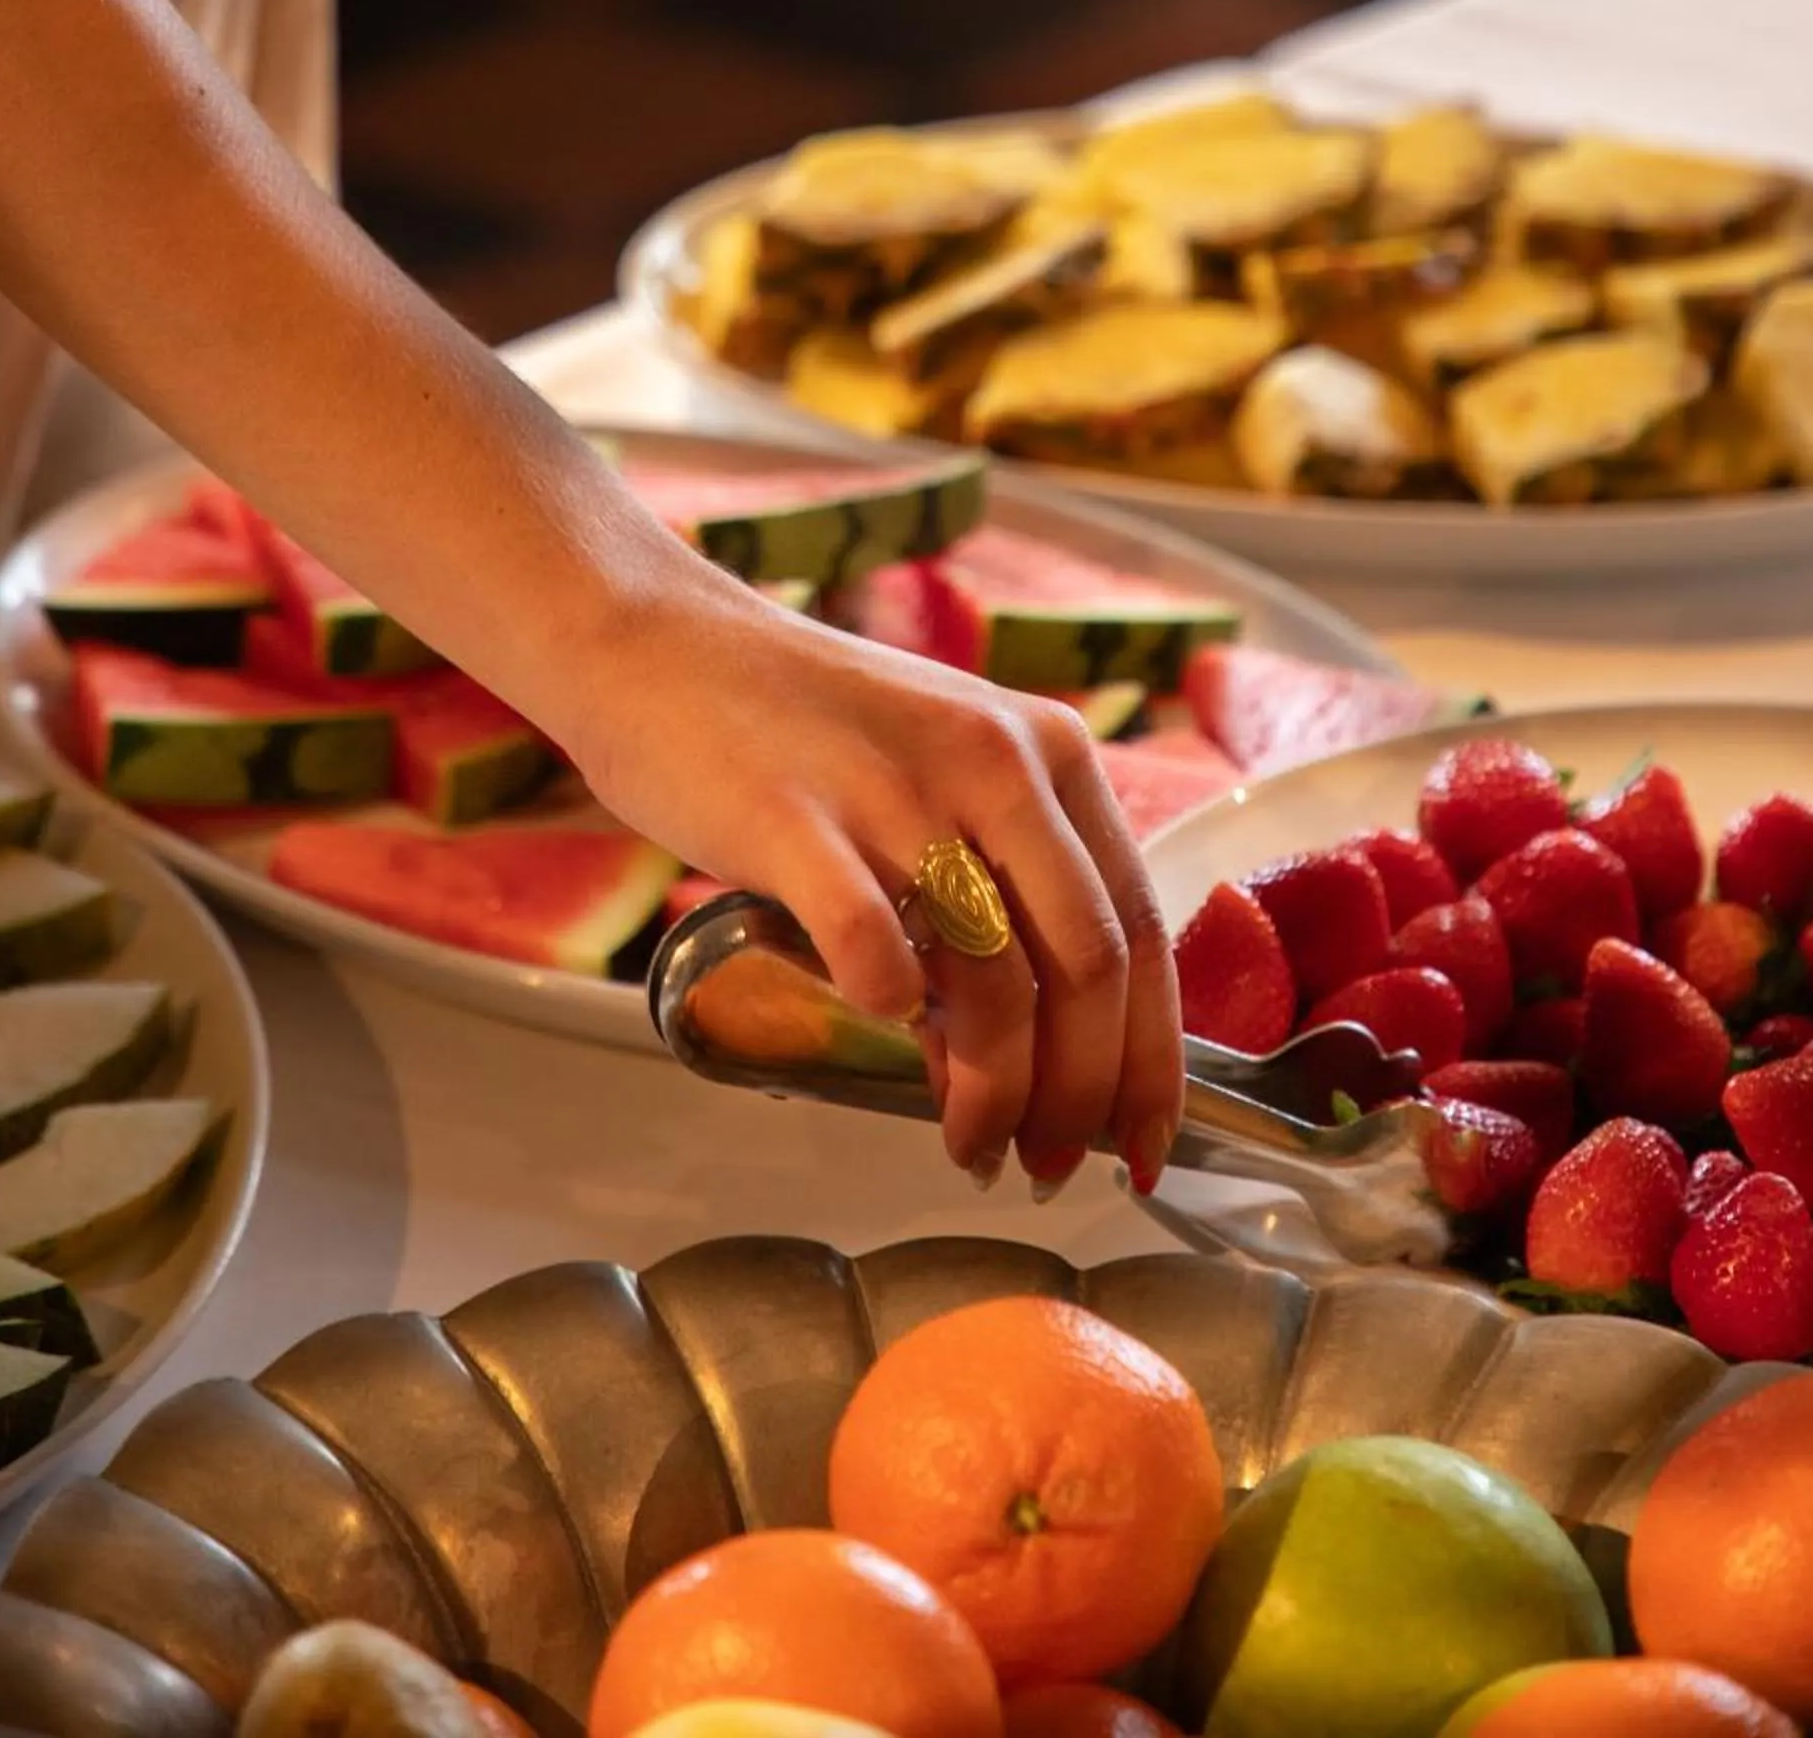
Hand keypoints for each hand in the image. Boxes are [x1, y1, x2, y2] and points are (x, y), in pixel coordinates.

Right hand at [565, 569, 1182, 1196]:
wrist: (660, 646)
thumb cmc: (804, 729)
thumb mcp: (943, 773)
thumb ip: (1001, 886)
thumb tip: (1036, 1057)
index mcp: (1048, 751)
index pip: (1140, 928)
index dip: (1152, 1056)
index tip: (1141, 1143)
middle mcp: (995, 761)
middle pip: (1087, 968)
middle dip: (1080, 1096)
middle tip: (1046, 1166)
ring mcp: (897, 790)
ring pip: (994, 980)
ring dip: (992, 1093)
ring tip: (969, 1144)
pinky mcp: (795, 820)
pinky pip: (873, 947)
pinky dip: (892, 1011)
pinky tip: (882, 1032)